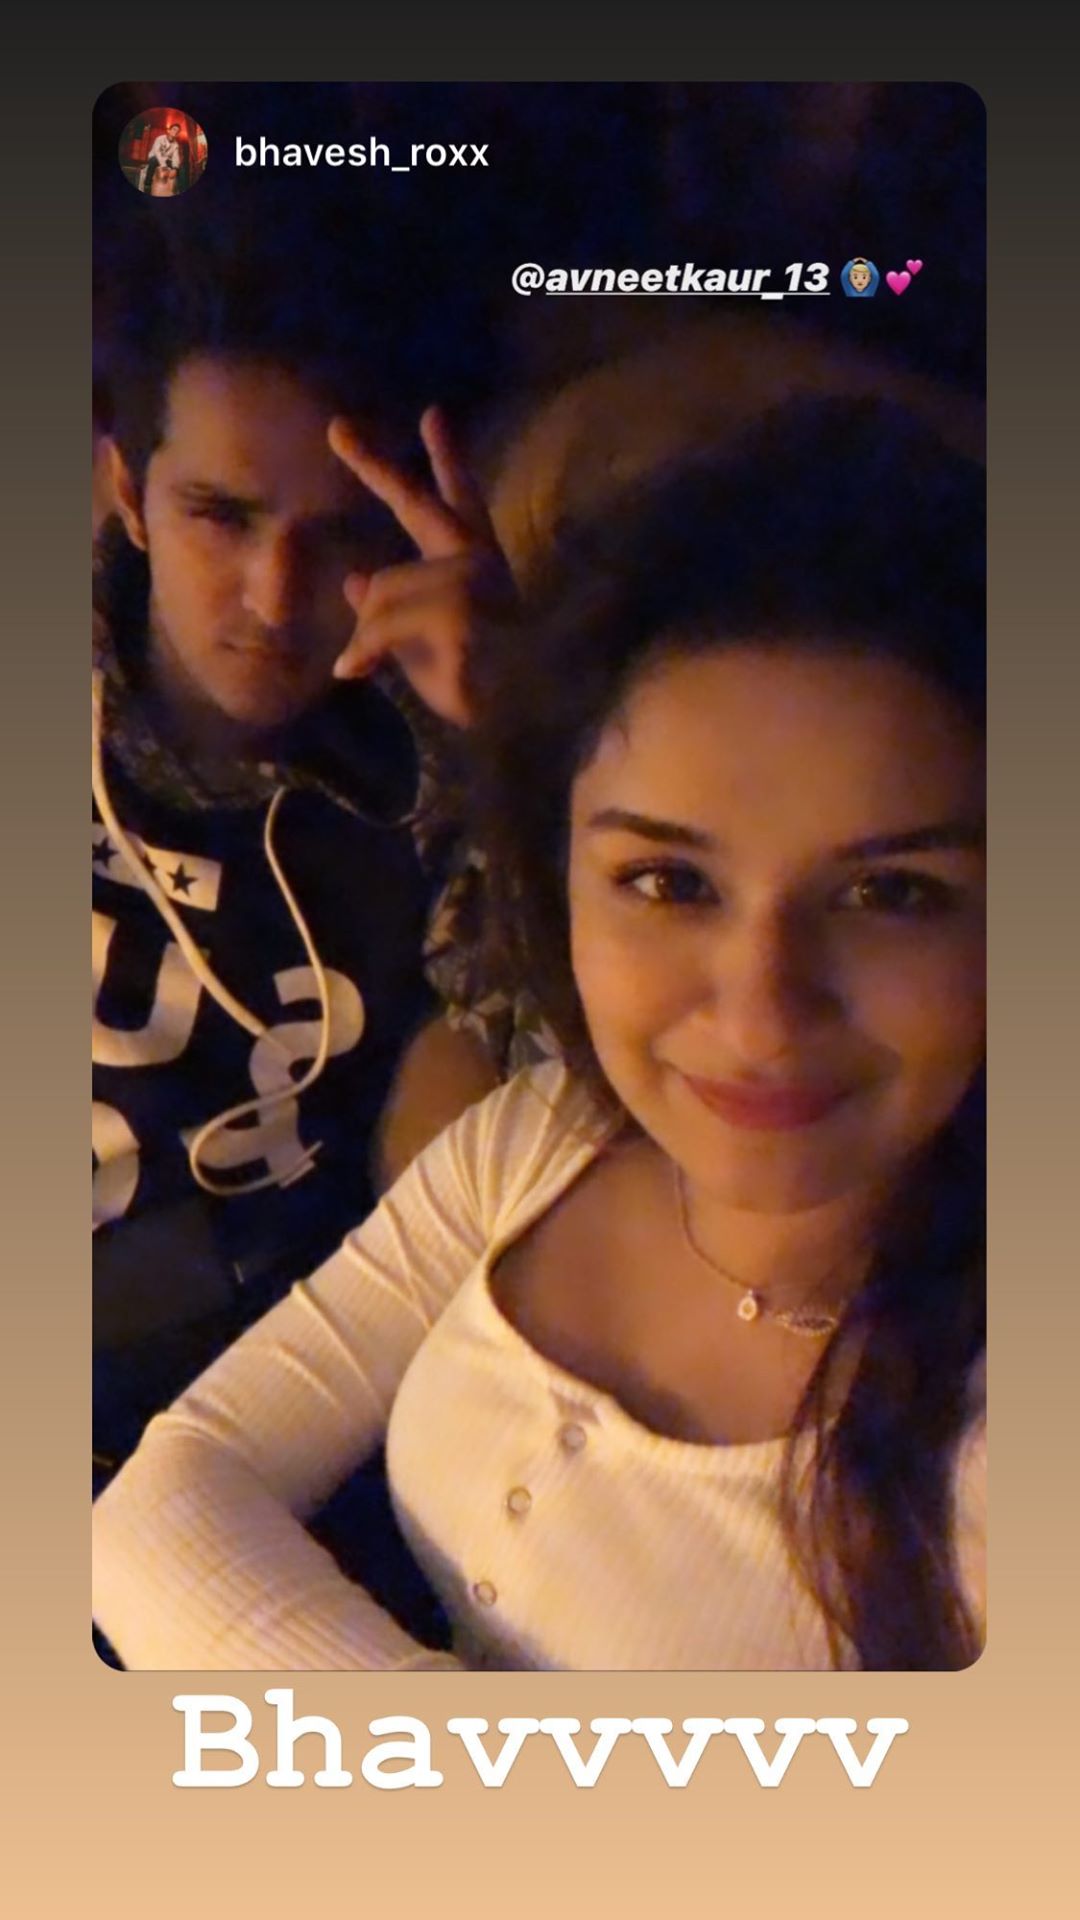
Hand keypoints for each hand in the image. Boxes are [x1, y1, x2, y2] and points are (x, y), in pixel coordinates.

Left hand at [328, 405, 513, 727]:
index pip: (457, 502)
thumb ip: (394, 608)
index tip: (433, 414)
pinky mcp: (459, 610)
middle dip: (376, 466)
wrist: (516, 728)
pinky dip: (362, 648)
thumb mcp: (423, 645)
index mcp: (477, 567)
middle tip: (336, 429)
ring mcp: (473, 582)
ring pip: (384, 586)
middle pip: (419, 503)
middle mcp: (479, 562)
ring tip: (363, 667)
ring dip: (366, 631)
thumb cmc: (476, 691)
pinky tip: (356, 671)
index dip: (447, 460)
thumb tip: (354, 578)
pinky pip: (381, 619)